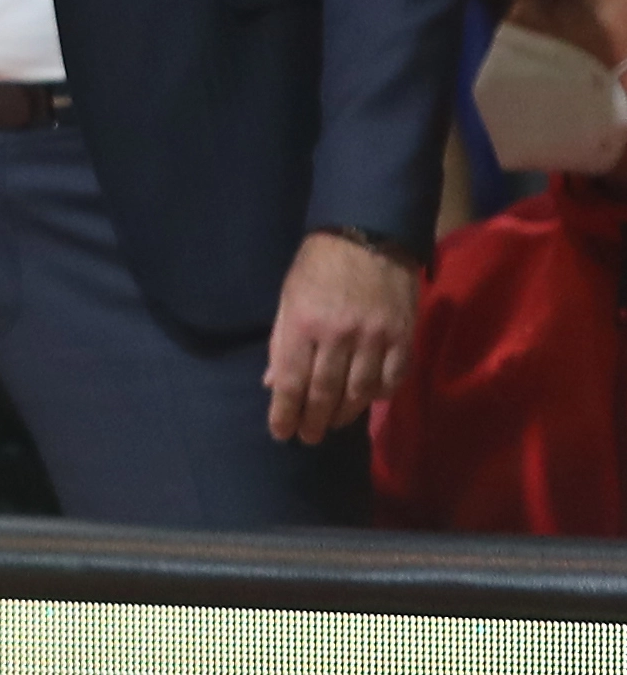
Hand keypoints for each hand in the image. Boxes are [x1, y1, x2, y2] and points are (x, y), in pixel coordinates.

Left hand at [264, 229, 417, 443]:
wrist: (368, 236)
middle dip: (312, 421)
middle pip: (324, 392)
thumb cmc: (318, 267)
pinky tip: (365, 402)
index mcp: (303, 323)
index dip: (284, 412)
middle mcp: (338, 335)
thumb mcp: (288, 297)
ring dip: (343, 415)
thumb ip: (280, 341)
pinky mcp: (403, 336)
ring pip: (359, 392)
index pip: (290, 380)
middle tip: (307, 438)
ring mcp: (374, 337)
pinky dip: (378, 396)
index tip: (281, 433)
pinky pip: (391, 379)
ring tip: (332, 425)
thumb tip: (271, 383)